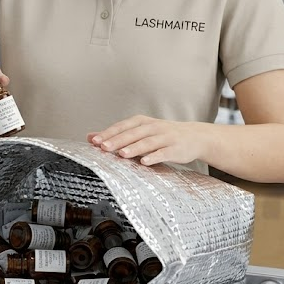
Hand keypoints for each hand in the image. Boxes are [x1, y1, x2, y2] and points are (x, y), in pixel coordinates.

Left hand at [88, 115, 206, 166]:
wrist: (194, 137)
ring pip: (147, 142)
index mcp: (141, 122)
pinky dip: (154, 156)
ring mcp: (165, 137)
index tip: (94, 141)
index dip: (108, 133)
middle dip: (117, 140)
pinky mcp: (176, 148)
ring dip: (134, 148)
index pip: (122, 126)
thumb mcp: (139, 131)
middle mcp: (153, 127)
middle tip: (103, 147)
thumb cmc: (161, 135)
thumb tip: (89, 137)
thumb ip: (116, 135)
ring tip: (121, 154)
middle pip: (132, 134)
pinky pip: (163, 152)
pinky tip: (145, 162)